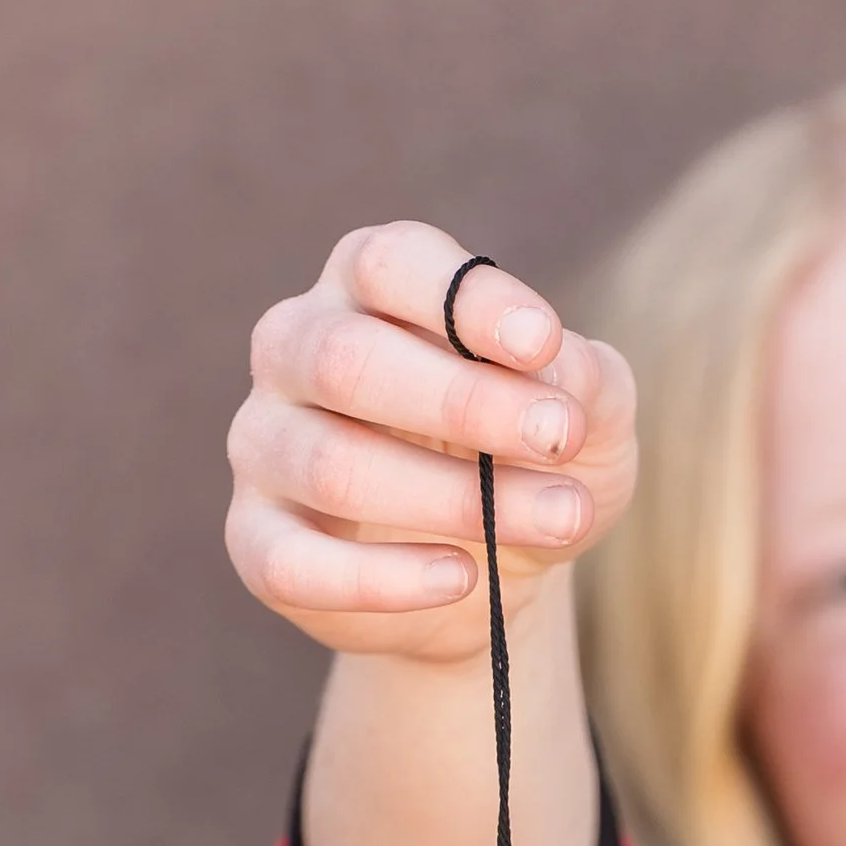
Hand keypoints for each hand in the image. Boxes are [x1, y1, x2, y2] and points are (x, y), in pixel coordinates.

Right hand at [226, 220, 637, 663]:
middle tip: (558, 439)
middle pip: (347, 358)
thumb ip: (582, 378)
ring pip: (330, 464)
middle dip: (464, 402)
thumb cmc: (531, 462)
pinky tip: (460, 577)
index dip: (465, 301)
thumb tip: (550, 370)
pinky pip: (294, 561)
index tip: (542, 343)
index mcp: (367, 287)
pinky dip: (383, 577)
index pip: (390, 264)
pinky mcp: (257, 538)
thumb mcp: (588, 414)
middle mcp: (295, 349)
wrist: (493, 581)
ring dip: (455, 497)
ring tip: (555, 518)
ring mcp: (265, 443)